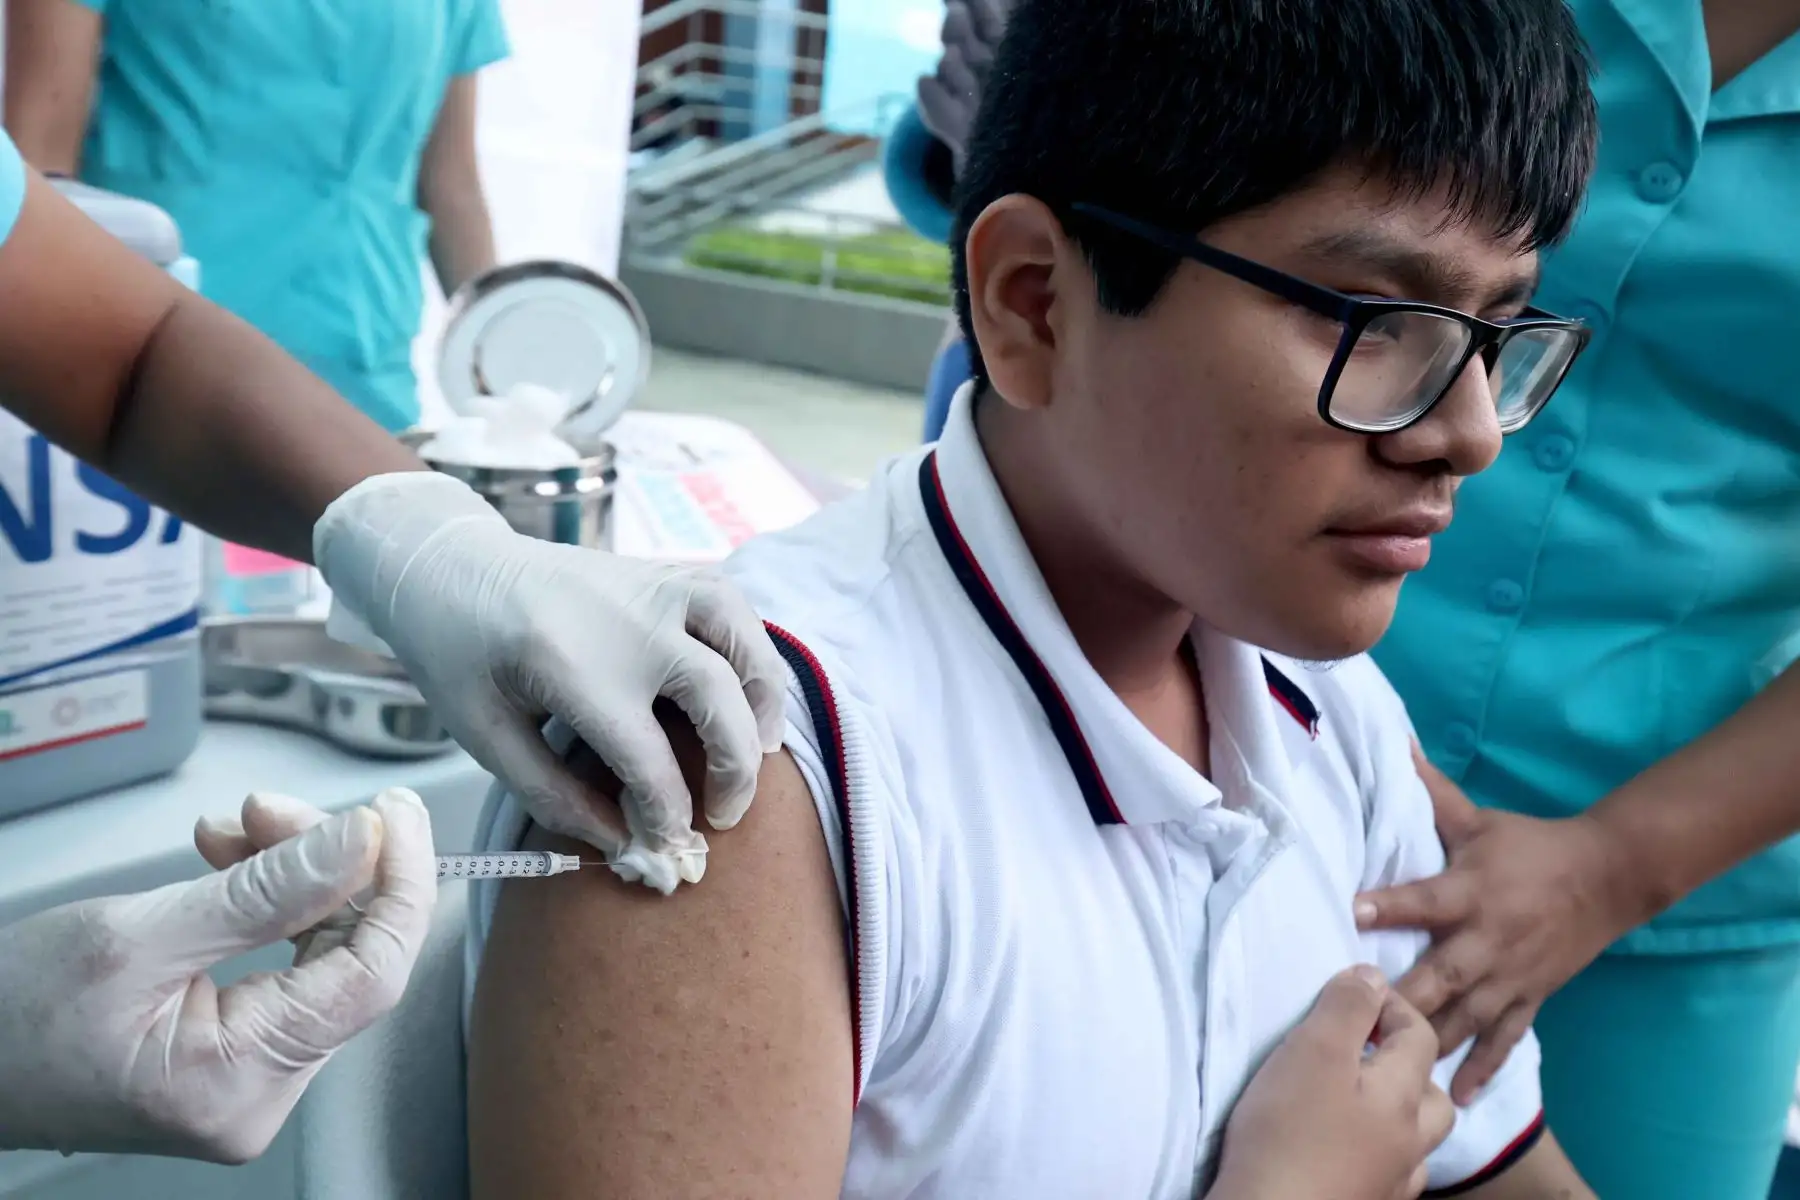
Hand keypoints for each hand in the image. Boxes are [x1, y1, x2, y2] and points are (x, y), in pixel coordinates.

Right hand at [0, 789, 433, 1162]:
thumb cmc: (11, 1015)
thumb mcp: (140, 935)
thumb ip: (266, 890)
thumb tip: (363, 843)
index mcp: (242, 1081)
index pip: (374, 974)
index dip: (398, 884)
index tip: (392, 814)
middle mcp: (261, 1094)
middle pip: (349, 957)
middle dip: (328, 866)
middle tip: (274, 806)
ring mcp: (249, 1078)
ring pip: (319, 952)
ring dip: (294, 874)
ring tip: (238, 823)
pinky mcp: (232, 1052)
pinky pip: (283, 965)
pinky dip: (269, 903)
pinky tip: (232, 857)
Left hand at [315, 472, 787, 892]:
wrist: (448, 563)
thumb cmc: (459, 654)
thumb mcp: (483, 735)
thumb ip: (552, 796)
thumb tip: (622, 841)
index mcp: (572, 668)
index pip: (648, 761)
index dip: (667, 815)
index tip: (666, 846)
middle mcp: (628, 622)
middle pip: (719, 698)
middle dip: (735, 770)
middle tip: (724, 816)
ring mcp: (653, 587)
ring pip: (744, 639)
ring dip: (765, 700)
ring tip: (763, 749)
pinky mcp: (663, 572)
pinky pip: (733, 603)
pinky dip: (754, 646)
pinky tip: (747, 687)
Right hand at [1211, 966, 1452, 1199]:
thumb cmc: (1289, 1130)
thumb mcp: (1312, 1049)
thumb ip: (1346, 1008)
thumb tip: (1373, 976)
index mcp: (1403, 1096)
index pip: (1420, 1035)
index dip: (1391, 1005)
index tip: (1351, 994)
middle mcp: (1411, 1142)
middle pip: (1434, 1097)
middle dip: (1407, 1066)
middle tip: (1361, 1051)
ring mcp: (1393, 1183)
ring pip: (1418, 1142)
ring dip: (1399, 1115)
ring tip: (1358, 1102)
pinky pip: (1391, 1175)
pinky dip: (1380, 1155)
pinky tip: (1350, 1152)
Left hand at [1355, 744, 1645, 1102]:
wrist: (1608, 877)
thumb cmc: (1529, 846)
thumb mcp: (1479, 818)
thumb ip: (1431, 791)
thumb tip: (1391, 743)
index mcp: (1472, 890)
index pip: (1424, 898)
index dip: (1389, 904)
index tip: (1351, 911)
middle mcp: (1488, 939)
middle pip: (1442, 974)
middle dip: (1402, 998)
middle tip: (1361, 1019)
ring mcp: (1509, 977)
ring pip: (1465, 1018)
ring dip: (1429, 1043)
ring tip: (1390, 1069)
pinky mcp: (1528, 1000)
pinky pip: (1502, 1041)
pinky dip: (1481, 1070)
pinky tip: (1454, 1098)